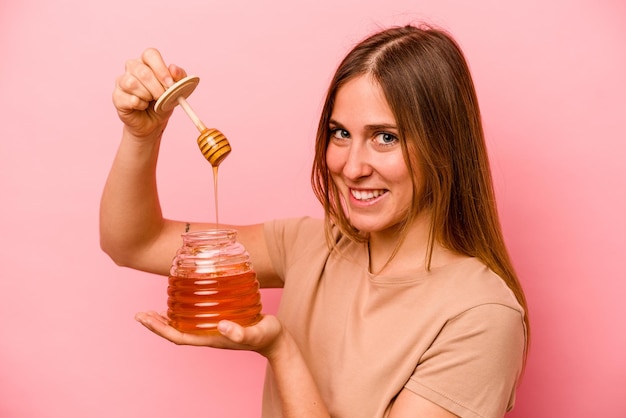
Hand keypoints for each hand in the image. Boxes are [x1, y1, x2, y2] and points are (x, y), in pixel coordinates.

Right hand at [112, 48, 187, 138]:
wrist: (153, 122)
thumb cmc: (163, 102)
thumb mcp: (177, 90)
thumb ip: (179, 77)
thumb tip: (173, 68)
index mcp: (147, 62)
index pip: (150, 54)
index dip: (161, 69)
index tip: (170, 83)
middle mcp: (132, 68)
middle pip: (142, 71)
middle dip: (156, 88)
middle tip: (162, 97)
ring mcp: (122, 81)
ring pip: (132, 83)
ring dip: (147, 95)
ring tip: (151, 101)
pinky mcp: (117, 96)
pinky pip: (128, 98)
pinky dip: (140, 105)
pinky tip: (142, 106)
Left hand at [135, 311, 284, 357]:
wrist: (276, 339)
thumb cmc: (266, 336)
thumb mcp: (255, 333)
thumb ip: (240, 332)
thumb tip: (222, 326)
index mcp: (211, 339)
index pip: (178, 336)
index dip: (160, 328)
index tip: (144, 318)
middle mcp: (208, 335)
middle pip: (176, 332)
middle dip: (157, 324)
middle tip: (140, 314)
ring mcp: (212, 330)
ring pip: (183, 325)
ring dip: (166, 319)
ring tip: (153, 311)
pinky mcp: (219, 321)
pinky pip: (195, 319)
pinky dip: (183, 312)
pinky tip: (183, 302)